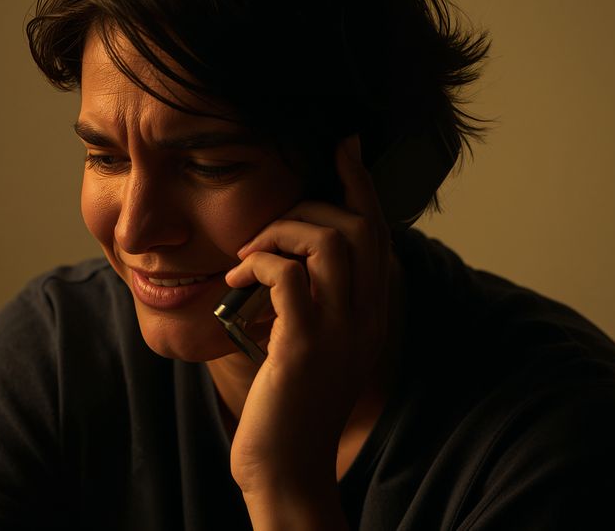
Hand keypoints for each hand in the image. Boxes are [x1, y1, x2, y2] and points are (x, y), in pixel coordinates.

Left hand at [224, 135, 392, 514]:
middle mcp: (367, 317)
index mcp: (371, 313)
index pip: (377, 232)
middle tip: (267, 228)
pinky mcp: (304, 346)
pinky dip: (259, 261)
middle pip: (357, 226)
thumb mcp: (312, 344)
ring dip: (280, 231)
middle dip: (307, 207)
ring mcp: (340, 331)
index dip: (360, 184)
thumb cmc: (289, 404)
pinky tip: (238, 276)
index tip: (342, 147)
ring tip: (248, 252)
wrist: (285, 466)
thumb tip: (287, 259)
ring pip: (329, 241)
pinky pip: (289, 275)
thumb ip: (314, 301)